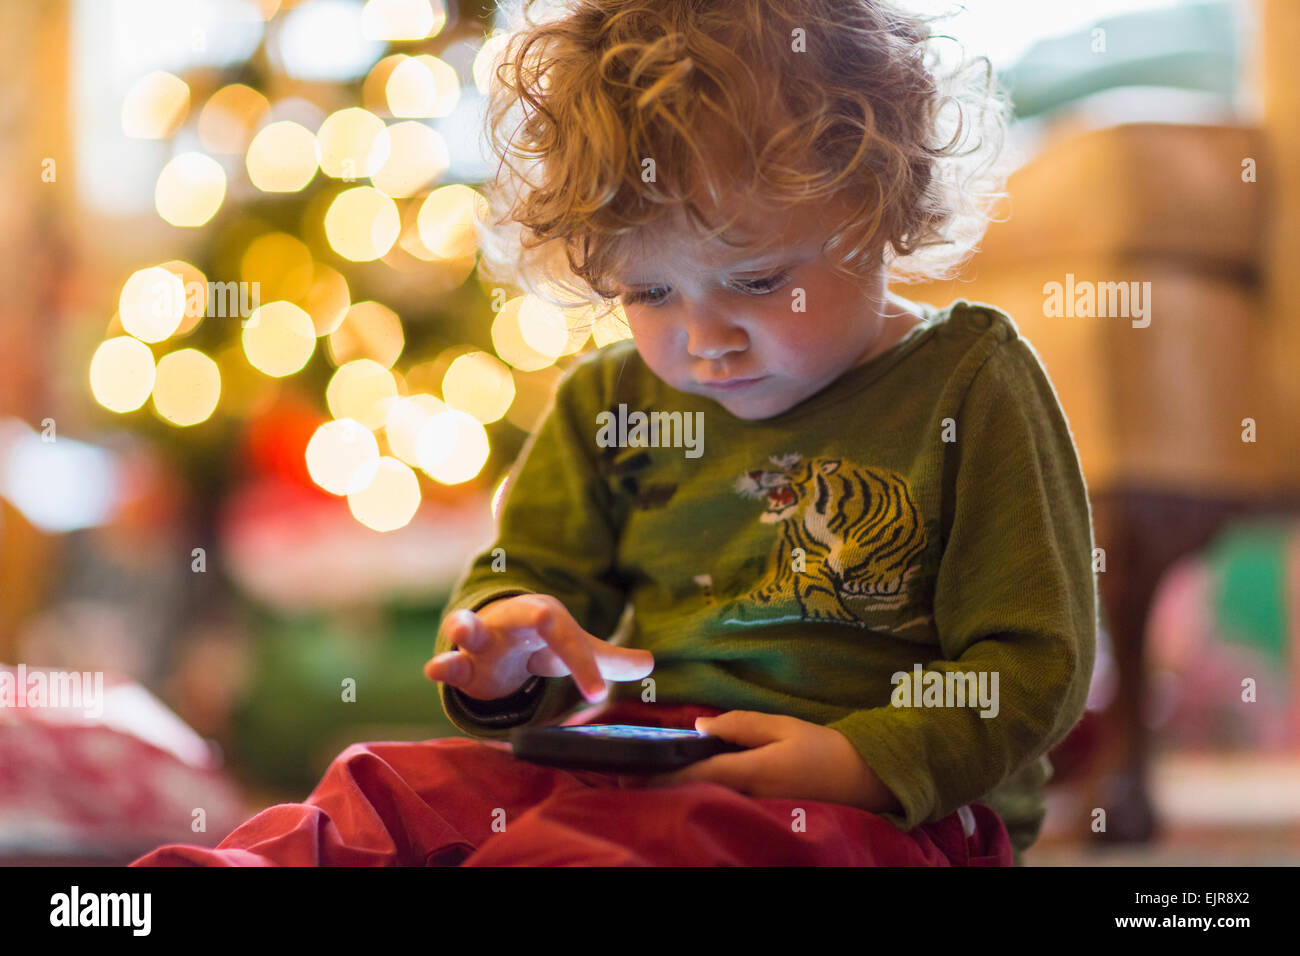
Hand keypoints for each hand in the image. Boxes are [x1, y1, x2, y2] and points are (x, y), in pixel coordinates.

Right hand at [423, 594, 653, 704]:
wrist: (499, 637)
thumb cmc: (544, 643)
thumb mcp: (577, 650)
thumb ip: (611, 661)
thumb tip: (651, 663)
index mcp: (547, 617)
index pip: (569, 637)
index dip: (584, 665)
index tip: (597, 695)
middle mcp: (515, 621)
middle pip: (526, 615)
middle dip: (534, 618)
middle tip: (546, 623)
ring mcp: (485, 640)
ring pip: (472, 627)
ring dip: (465, 627)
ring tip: (461, 631)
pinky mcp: (463, 664)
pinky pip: (451, 662)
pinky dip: (443, 665)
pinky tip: (435, 670)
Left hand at [621, 710, 901, 812]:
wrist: (865, 781)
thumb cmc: (824, 749)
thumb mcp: (783, 726)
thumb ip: (740, 725)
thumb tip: (700, 727)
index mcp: (752, 772)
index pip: (695, 777)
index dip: (660, 775)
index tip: (629, 771)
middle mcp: (750, 797)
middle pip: (695, 794)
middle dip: (662, 785)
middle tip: (627, 775)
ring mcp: (757, 810)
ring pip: (708, 801)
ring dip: (680, 790)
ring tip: (649, 778)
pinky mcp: (765, 814)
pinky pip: (726, 804)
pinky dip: (703, 795)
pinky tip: (690, 785)